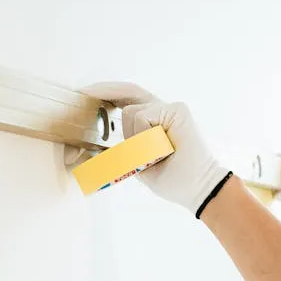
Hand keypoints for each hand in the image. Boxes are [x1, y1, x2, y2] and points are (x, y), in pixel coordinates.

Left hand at [77, 82, 230, 216]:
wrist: (197, 188)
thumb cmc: (173, 180)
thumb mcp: (138, 164)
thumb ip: (121, 150)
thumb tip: (90, 148)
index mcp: (154, 122)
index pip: (129, 99)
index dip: (108, 92)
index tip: (86, 92)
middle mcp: (163, 110)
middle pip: (127, 94)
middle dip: (104, 91)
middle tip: (83, 92)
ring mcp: (171, 108)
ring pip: (130, 112)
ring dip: (134, 139)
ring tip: (154, 156)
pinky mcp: (177, 109)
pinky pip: (143, 117)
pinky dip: (145, 138)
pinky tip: (161, 150)